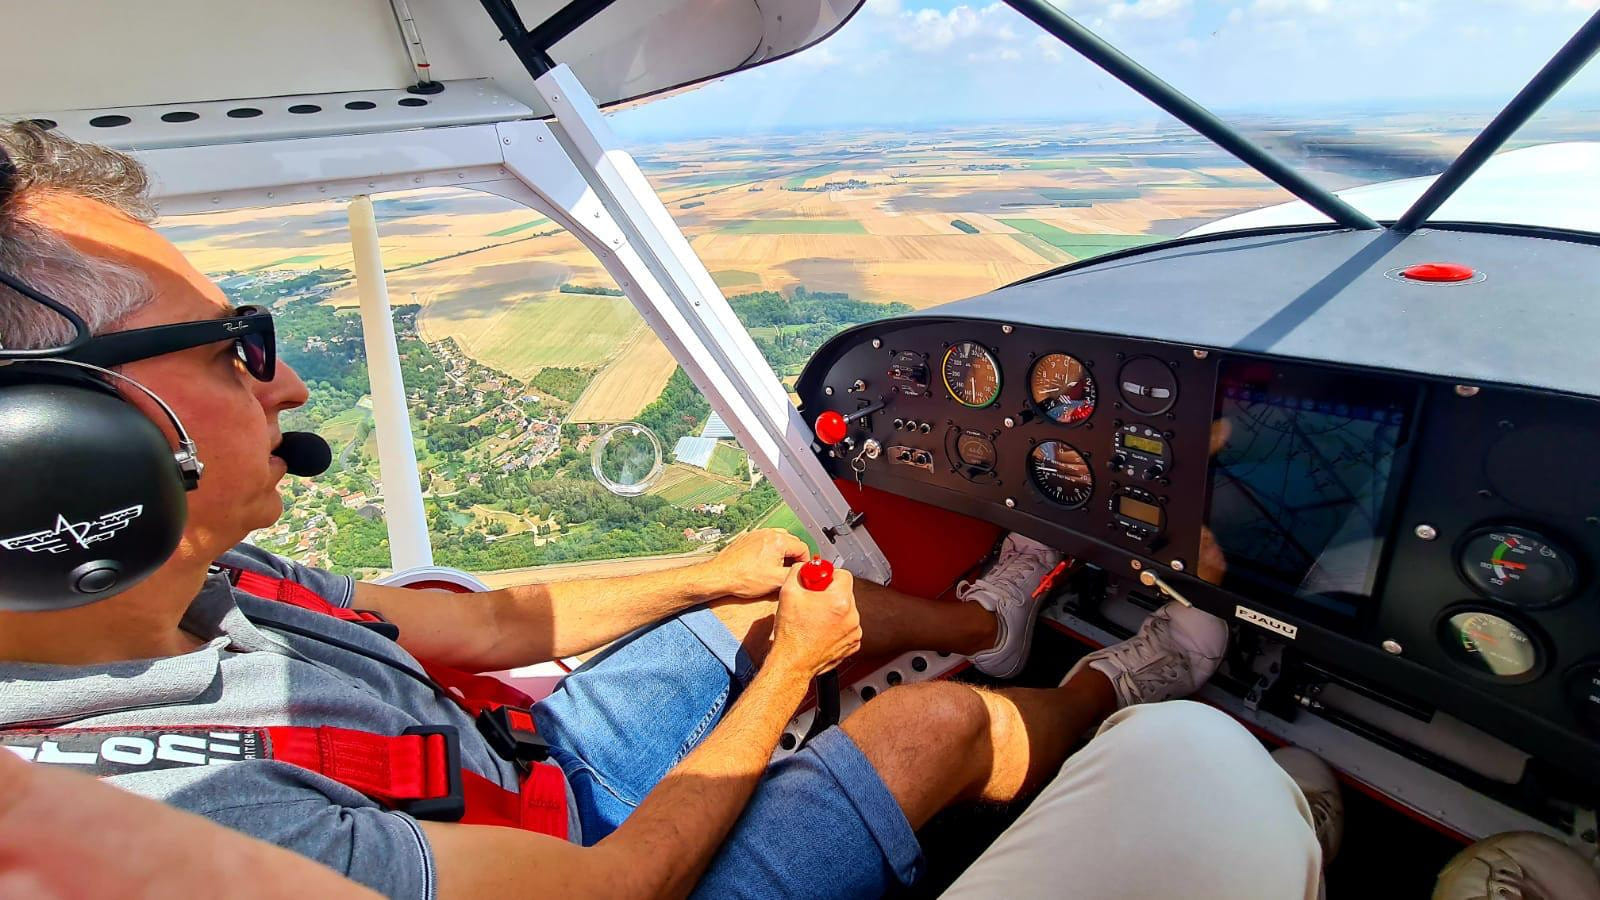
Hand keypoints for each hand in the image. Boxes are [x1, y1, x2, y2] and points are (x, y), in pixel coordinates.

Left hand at [703, 528, 809, 598]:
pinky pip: (765, 541)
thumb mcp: (776, 581)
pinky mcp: (748, 538)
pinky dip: (768, 551)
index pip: (803, 547)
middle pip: (792, 542)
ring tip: (776, 567)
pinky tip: (763, 564)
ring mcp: (757, 534)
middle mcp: (768, 533)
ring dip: (782, 552)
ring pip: (778, 540)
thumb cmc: (743, 578)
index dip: (804, 561)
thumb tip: (803, 572)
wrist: (720, 576)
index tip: (800, 570)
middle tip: (789, 570)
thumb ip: (795, 574)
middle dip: (794, 556)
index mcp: (778, 541)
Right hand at [769, 564, 860, 678]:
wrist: (792, 663)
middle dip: (829, 593)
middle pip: (844, 592)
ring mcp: (854, 632)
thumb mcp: (788, 592)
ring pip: (846, 610)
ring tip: (814, 618)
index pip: (843, 574)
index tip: (818, 581)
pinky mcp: (853, 644)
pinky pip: (847, 626)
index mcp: (840, 601)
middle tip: (812, 601)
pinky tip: (820, 630)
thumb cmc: (791, 634)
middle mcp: (852, 617)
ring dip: (833, 610)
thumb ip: (799, 571)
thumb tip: (804, 567)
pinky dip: (836, 626)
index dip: (827, 575)